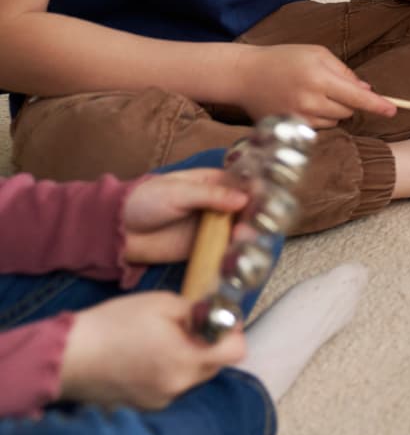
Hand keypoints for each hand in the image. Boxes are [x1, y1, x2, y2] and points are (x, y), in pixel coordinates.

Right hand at [57, 292, 246, 409]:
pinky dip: (165, 375)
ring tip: (157, 345)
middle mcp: (178, 388)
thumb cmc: (113, 325)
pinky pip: (169, 389)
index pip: (236, 352)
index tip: (217, 322)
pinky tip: (142, 361)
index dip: (231, 333)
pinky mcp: (143, 408)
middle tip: (185, 329)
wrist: (66, 357)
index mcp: (187, 360)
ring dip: (185, 362)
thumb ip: (197, 312)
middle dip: (208, 347)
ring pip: (191, 379)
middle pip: (215, 367)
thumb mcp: (162, 304)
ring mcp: (160, 402)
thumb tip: (216, 317)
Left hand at [120, 170, 248, 264]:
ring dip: (246, 234)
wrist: (117, 232)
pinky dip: (233, 251)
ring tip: (243, 238)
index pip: (243, 183)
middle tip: (253, 223)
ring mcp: (211, 227)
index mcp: (213, 182)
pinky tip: (236, 252)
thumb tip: (244, 199)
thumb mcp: (177, 192)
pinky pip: (224, 249)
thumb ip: (211, 196)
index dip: (257, 190)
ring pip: (238, 229)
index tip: (268, 199)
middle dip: (254, 215)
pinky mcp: (204, 248)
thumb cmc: (144, 201)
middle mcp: (217, 204)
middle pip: (245, 208)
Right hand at [232, 43, 393, 127]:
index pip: (356, 97)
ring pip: (335, 122)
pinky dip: (319, 119)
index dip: (377, 105)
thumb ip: (344, 72)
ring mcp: (298, 118)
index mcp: (319, 78)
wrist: (245, 75)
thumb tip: (366, 91)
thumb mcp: (317, 54)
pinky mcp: (289, 128)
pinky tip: (303, 105)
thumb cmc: (284, 59)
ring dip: (334, 111)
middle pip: (348, 111)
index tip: (393, 110)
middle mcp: (309, 101)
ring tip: (312, 94)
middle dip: (349, 102)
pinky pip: (319, 129)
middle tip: (330, 87)